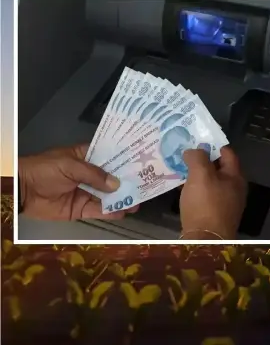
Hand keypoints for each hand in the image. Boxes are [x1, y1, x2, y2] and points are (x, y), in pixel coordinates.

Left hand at [18, 144, 136, 220]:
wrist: (22, 191)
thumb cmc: (45, 170)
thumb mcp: (70, 165)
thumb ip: (94, 175)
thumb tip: (117, 184)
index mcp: (86, 158)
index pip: (110, 157)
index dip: (126, 160)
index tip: (144, 162)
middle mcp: (89, 175)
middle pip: (113, 179)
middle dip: (128, 182)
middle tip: (146, 185)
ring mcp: (86, 193)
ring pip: (109, 196)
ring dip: (123, 199)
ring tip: (138, 202)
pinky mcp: (81, 210)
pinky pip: (99, 211)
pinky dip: (111, 212)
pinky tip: (124, 212)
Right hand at [179, 146, 246, 239]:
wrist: (205, 240)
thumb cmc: (206, 204)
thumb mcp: (201, 175)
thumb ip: (198, 158)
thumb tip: (193, 150)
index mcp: (236, 176)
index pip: (227, 152)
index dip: (212, 144)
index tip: (195, 139)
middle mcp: (234, 188)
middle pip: (219, 167)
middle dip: (202, 160)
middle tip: (184, 154)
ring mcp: (226, 202)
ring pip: (211, 182)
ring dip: (197, 175)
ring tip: (179, 169)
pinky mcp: (215, 214)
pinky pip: (205, 195)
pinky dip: (195, 189)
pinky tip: (182, 189)